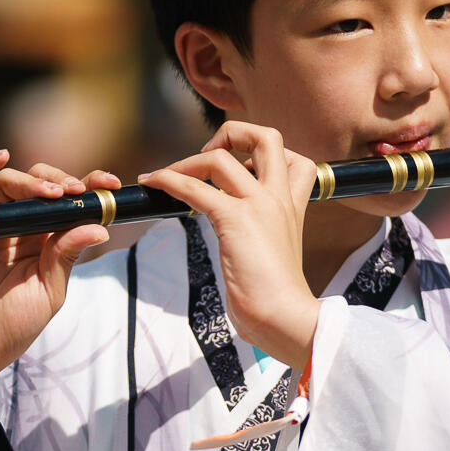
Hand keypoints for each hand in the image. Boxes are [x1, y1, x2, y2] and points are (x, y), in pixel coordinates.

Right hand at [0, 151, 119, 420]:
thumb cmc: (14, 324)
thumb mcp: (49, 291)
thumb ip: (67, 256)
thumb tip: (99, 225)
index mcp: (45, 242)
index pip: (68, 204)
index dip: (88, 188)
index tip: (110, 184)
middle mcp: (19, 227)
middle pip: (39, 187)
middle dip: (61, 182)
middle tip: (76, 191)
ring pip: (8, 183)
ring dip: (31, 182)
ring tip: (50, 195)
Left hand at [138, 122, 319, 372]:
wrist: (284, 317)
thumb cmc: (278, 300)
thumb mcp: (278, 257)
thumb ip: (266, 238)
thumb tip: (241, 242)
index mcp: (293, 207)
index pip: (295, 160)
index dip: (267, 155)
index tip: (242, 168)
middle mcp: (279, 198)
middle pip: (267, 136)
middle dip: (233, 133)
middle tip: (208, 154)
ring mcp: (258, 205)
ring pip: (222, 157)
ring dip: (188, 161)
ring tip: (167, 176)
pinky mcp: (235, 220)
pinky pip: (196, 188)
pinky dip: (169, 180)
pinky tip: (154, 182)